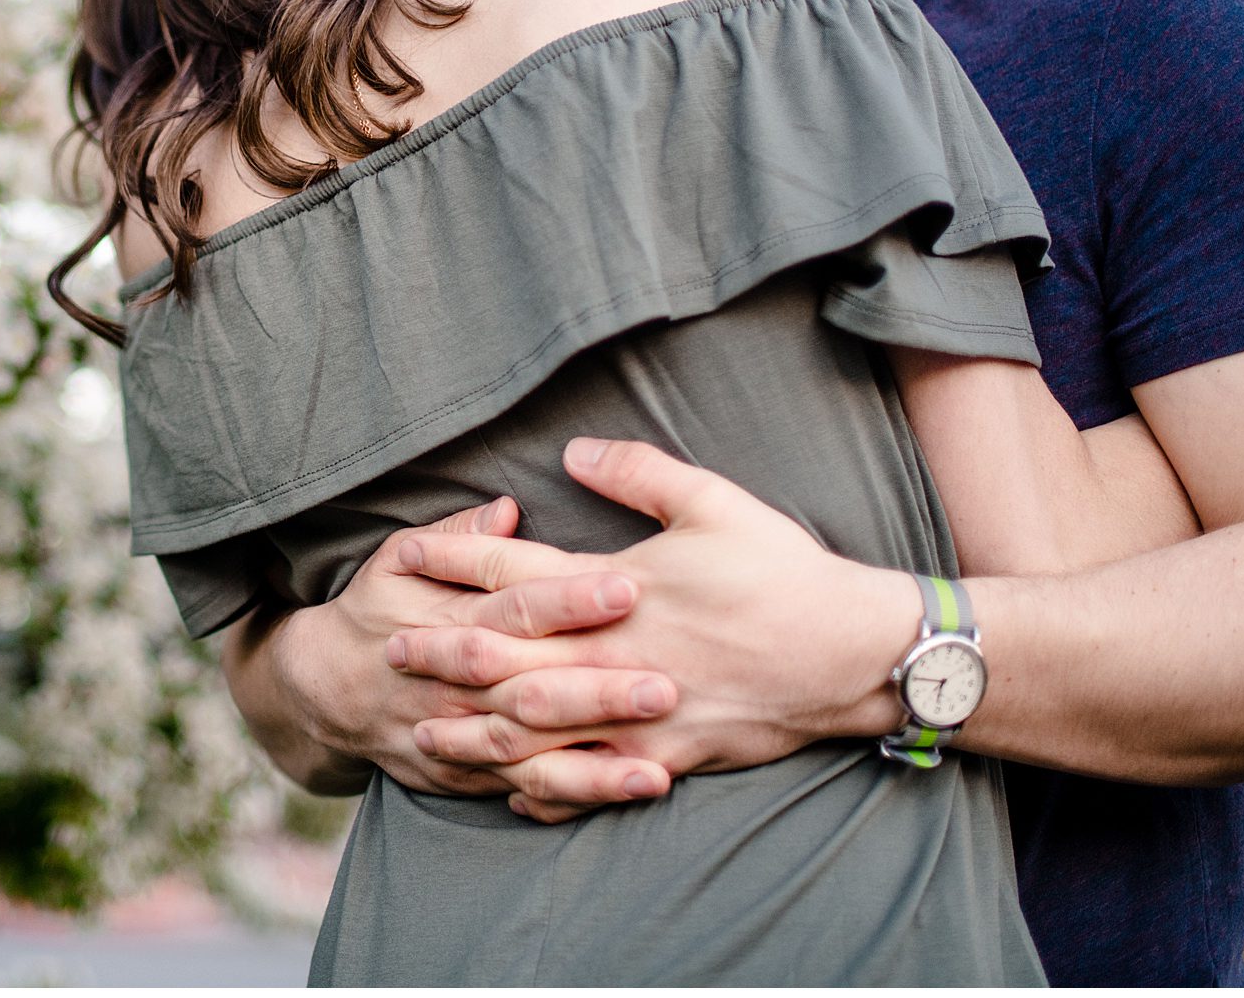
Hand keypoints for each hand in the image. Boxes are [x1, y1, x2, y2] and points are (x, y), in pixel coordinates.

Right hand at [264, 494, 674, 804]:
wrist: (322, 689)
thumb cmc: (374, 610)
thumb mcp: (396, 558)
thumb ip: (456, 535)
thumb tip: (507, 510)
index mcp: (449, 618)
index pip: (515, 606)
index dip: (569, 599)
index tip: (629, 587)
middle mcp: (458, 683)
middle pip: (532, 687)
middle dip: (596, 691)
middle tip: (665, 686)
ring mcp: (461, 735)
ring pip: (531, 753)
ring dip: (595, 762)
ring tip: (657, 768)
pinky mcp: (466, 775)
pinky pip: (525, 789)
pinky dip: (575, 796)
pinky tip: (624, 794)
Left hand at [387, 437, 920, 820]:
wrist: (856, 655)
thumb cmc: (784, 572)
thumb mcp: (713, 502)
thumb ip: (637, 473)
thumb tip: (572, 454)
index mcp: (618, 587)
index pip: (514, 570)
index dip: (452, 560)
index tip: (401, 554)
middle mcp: (616, 653)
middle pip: (506, 655)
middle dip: (442, 653)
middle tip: (386, 650)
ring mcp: (639, 712)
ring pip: (537, 729)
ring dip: (475, 727)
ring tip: (424, 728)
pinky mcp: (668, 754)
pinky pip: (592, 778)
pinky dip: (547, 786)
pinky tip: (510, 789)